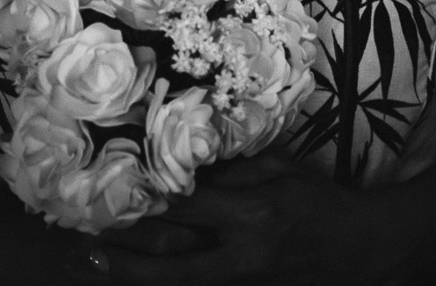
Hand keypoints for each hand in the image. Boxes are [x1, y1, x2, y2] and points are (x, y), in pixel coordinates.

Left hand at [66, 153, 416, 285]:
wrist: (355, 251)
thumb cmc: (319, 200)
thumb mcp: (284, 168)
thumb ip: (237, 167)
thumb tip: (190, 161)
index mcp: (254, 212)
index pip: (191, 204)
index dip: (150, 198)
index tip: (113, 185)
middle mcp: (241, 252)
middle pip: (171, 257)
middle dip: (124, 251)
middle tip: (80, 240)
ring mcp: (239, 282)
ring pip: (175, 282)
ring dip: (131, 273)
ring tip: (90, 264)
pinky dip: (162, 284)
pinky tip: (134, 277)